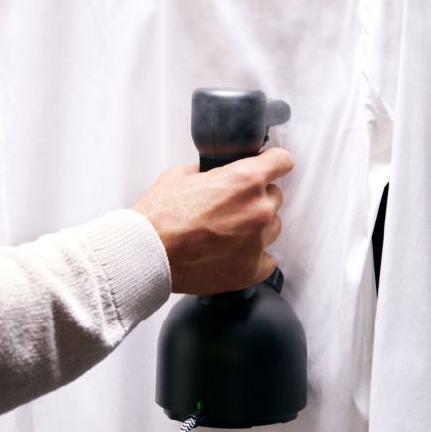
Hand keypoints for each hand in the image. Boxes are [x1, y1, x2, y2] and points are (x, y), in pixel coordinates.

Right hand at [132, 146, 295, 295]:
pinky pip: (267, 259)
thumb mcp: (181, 176)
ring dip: (256, 227)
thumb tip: (215, 174)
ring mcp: (257, 242)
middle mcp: (258, 210)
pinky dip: (253, 256)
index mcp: (245, 180)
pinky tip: (232, 253)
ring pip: (272, 227)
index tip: (269, 167)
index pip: (282, 161)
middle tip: (230, 206)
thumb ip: (209, 172)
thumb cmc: (159, 217)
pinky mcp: (252, 270)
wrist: (148, 255)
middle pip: (275, 196)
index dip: (273, 162)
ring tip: (227, 232)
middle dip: (256, 197)